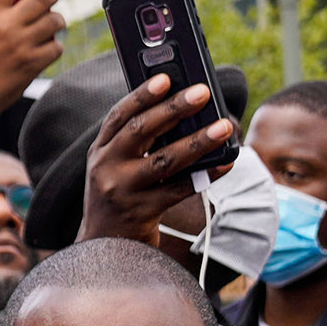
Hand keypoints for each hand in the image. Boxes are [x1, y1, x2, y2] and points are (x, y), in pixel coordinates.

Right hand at [79, 74, 232, 248]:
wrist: (104, 248)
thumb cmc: (120, 197)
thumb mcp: (116, 167)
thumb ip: (138, 142)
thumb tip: (184, 113)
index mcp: (100, 150)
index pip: (119, 115)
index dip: (142, 94)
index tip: (166, 77)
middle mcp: (106, 168)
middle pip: (141, 131)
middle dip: (174, 109)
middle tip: (203, 92)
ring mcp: (122, 191)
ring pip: (164, 161)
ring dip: (197, 141)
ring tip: (224, 127)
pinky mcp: (141, 212)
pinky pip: (179, 190)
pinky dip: (206, 175)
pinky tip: (226, 163)